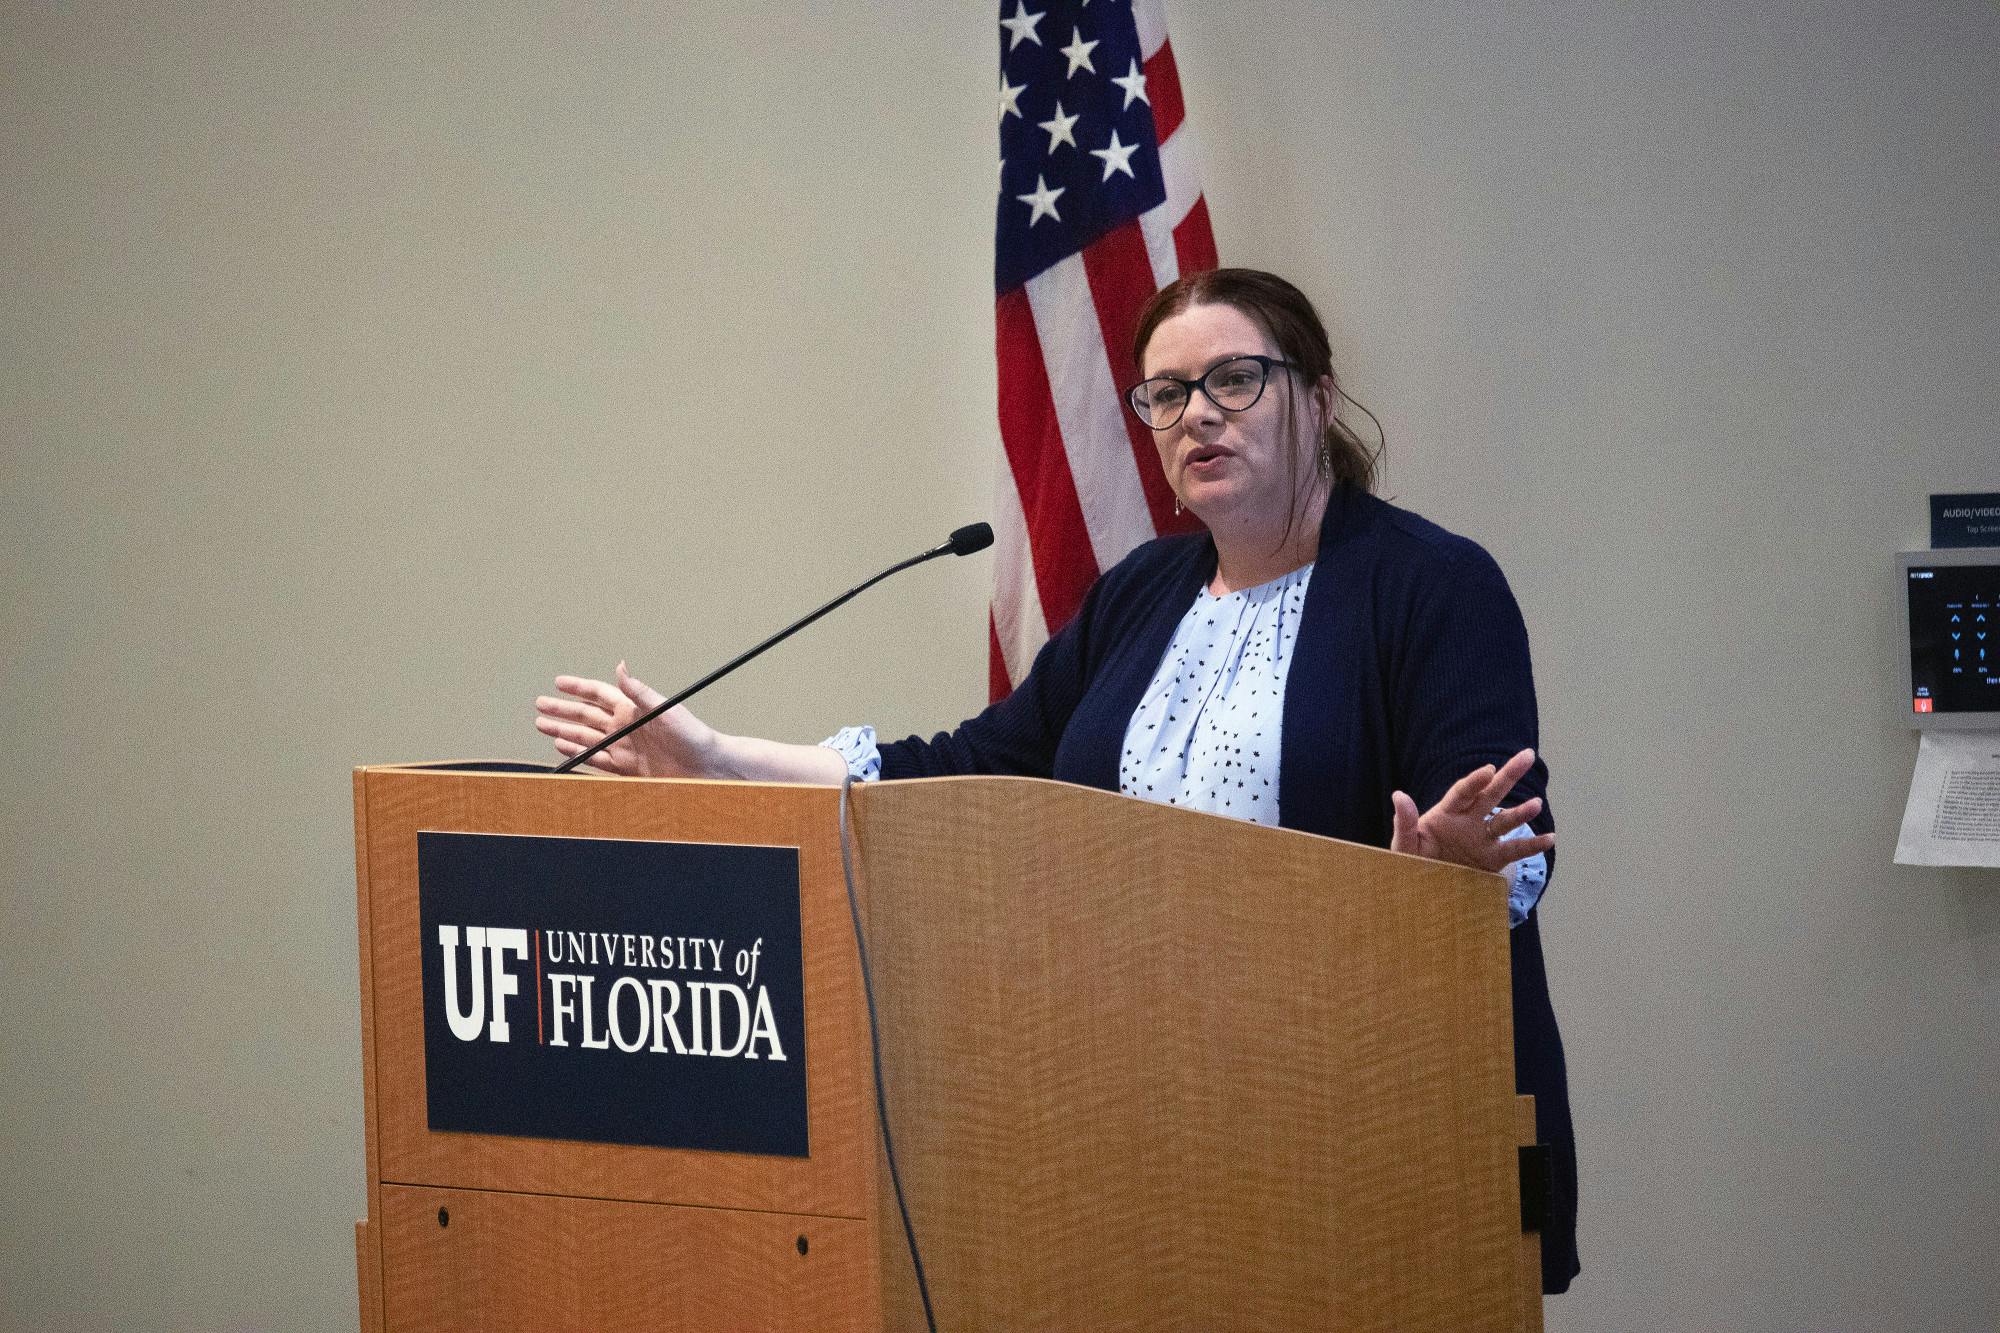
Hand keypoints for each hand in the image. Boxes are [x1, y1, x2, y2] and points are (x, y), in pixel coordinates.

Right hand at [533, 662, 717, 776]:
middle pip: (586, 716)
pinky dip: (578, 753)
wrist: (708, 768)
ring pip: (586, 737)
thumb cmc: (694, 736)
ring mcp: (625, 748)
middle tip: (540, 705)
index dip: (578, 688)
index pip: (599, 694)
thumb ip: (639, 691)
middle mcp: (626, 727)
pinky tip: (565, 748)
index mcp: (633, 710)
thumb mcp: (666, 709)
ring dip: (564, 731)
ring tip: (543, 726)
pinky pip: (596, 760)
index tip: (558, 682)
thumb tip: (620, 665)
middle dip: (562, 710)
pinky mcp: (628, 769)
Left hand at [1390, 747, 1554, 873]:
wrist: (1422, 889)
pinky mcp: (1492, 859)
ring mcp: (1482, 839)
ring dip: (1520, 812)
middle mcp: (1468, 821)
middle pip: (1490, 794)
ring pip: (1504, 821)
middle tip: (1527, 756)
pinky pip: (1514, 850)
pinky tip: (1550, 838)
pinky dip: (1532, 845)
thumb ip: (1405, 822)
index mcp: (1446, 813)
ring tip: (1536, 803)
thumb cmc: (1411, 861)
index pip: (1462, 793)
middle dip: (1508, 776)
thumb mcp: (1404, 844)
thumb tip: (1399, 795)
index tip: (1488, 770)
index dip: (1475, 781)